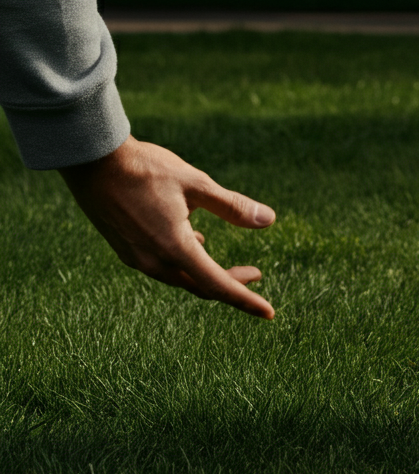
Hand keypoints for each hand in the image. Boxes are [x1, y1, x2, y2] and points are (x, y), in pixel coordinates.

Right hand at [59, 136, 275, 318]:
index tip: (269, 312)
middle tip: (256, 274)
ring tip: (230, 268)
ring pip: (180, 277)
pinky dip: (185, 263)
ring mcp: (136, 258)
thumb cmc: (147, 169)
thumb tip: (269, 220)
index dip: (245, 300)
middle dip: (230, 284)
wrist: (94, 161)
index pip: (218, 285)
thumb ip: (232, 206)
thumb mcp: (197, 183)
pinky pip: (163, 267)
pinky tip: (195, 242)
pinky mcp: (126, 249)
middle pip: (200, 285)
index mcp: (174, 248)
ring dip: (207, 274)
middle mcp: (153, 261)